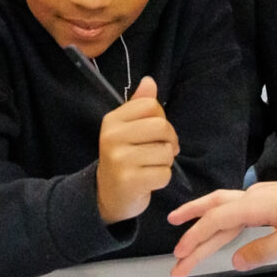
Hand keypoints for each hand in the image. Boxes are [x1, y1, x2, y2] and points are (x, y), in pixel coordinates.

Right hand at [96, 79, 178, 223]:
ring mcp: (120, 159)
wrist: (108, 195)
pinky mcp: (130, 181)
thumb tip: (149, 81)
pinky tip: (149, 181)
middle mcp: (112, 137)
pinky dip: (162, 179)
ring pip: (165, 152)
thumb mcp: (127, 129)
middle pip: (161, 126)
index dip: (161, 118)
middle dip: (168, 141)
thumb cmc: (123, 158)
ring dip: (165, 162)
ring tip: (151, 166)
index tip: (157, 133)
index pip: (150, 105)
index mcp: (112, 121)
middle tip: (161, 151)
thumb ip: (139, 105)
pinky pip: (164, 173)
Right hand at [166, 176, 276, 276]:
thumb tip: (236, 261)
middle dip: (192, 237)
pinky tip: (211, 229)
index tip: (180, 257)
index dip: (196, 239)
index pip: (216, 221)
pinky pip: (233, 210)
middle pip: (214, 215)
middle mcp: (253, 198)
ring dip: (200, 224)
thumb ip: (264, 251)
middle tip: (175, 261)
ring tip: (178, 234)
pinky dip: (217, 221)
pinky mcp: (266, 201)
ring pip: (221, 209)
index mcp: (256, 205)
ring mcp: (259, 197)